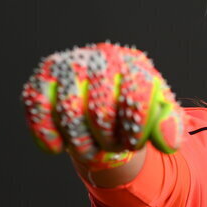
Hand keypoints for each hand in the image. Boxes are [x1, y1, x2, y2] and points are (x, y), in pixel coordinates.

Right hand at [20, 42, 183, 168]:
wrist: (101, 95)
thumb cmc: (132, 106)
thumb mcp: (158, 113)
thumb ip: (169, 125)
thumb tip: (167, 142)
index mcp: (134, 64)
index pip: (137, 96)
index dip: (134, 129)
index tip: (132, 143)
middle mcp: (101, 57)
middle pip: (102, 111)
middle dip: (109, 141)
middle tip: (113, 147)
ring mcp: (70, 65)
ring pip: (70, 115)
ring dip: (82, 145)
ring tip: (92, 149)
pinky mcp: (43, 78)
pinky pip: (38, 108)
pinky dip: (47, 135)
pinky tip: (57, 147)